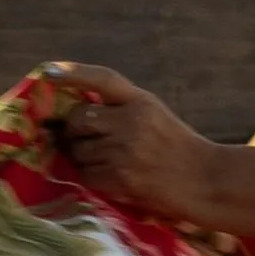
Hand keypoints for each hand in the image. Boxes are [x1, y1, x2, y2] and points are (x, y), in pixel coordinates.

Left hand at [44, 63, 223, 222]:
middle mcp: (133, 121)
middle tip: (81, 140)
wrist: (206, 182)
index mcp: (142, 101)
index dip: (73, 73)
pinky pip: (85, 174)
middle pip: (78, 119)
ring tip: (107, 162)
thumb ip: (121, 109)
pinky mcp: (121, 177)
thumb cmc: (177, 149)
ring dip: (83, 157)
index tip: (48, 73)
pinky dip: (91, 177)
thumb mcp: (154, 115)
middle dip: (73, 131)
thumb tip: (71, 112)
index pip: (102, 79)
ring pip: (78, 150)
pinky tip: (110, 178)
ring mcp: (125, 150)